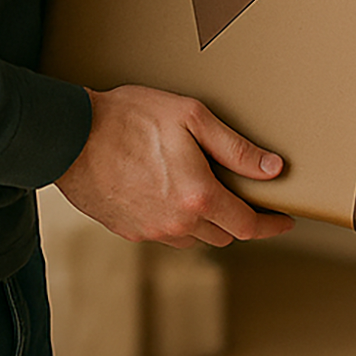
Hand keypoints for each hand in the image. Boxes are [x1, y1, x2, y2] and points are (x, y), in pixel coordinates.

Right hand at [54, 84, 294, 248]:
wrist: (71, 135)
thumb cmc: (132, 117)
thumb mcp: (193, 118)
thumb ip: (236, 149)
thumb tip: (272, 170)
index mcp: (197, 198)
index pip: (246, 225)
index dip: (270, 224)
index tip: (285, 220)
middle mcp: (175, 224)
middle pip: (223, 234)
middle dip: (240, 218)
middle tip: (247, 195)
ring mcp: (149, 231)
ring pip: (194, 238)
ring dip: (209, 221)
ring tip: (209, 190)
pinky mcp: (127, 230)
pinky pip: (165, 234)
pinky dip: (179, 220)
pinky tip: (174, 192)